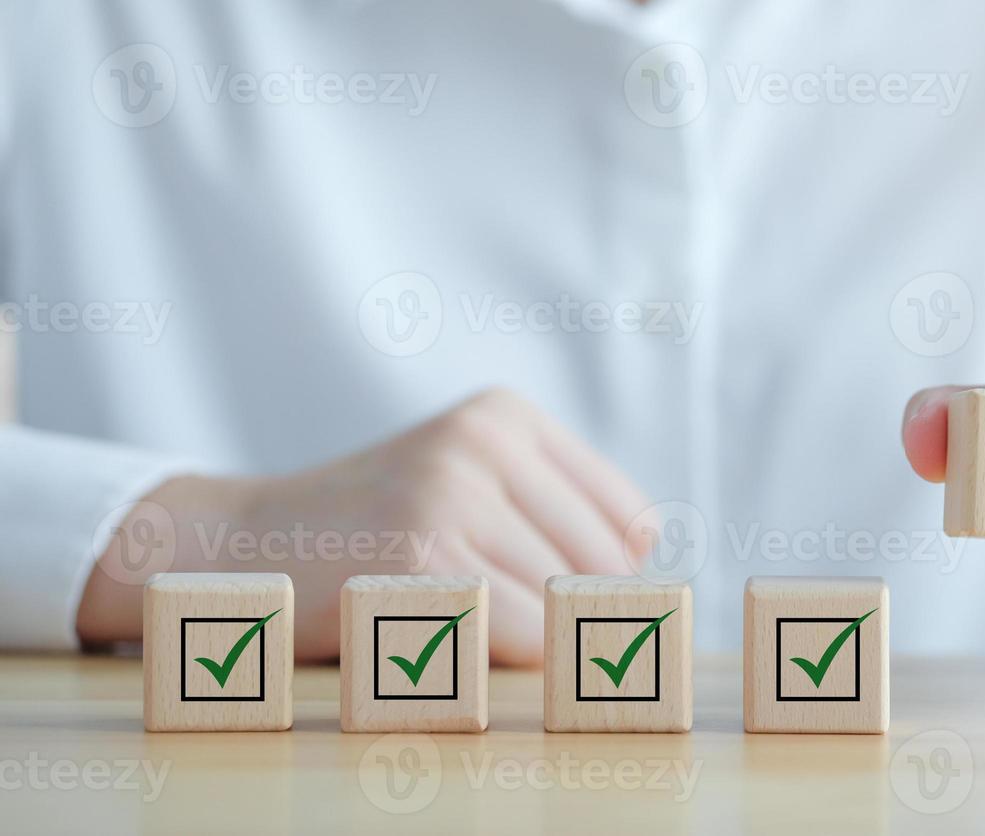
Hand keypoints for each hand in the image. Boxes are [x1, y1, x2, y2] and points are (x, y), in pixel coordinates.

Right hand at [78, 389, 650, 663]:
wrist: (243, 542)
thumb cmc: (371, 525)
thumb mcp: (465, 480)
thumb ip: (554, 509)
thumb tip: (651, 557)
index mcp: (506, 415)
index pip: (629, 517)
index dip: (614, 578)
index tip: (586, 608)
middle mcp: (486, 441)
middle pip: (601, 564)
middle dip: (571, 611)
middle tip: (509, 626)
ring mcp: (453, 494)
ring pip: (561, 602)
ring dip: (531, 638)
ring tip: (465, 623)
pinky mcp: (423, 556)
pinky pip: (518, 632)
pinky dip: (501, 659)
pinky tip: (455, 643)